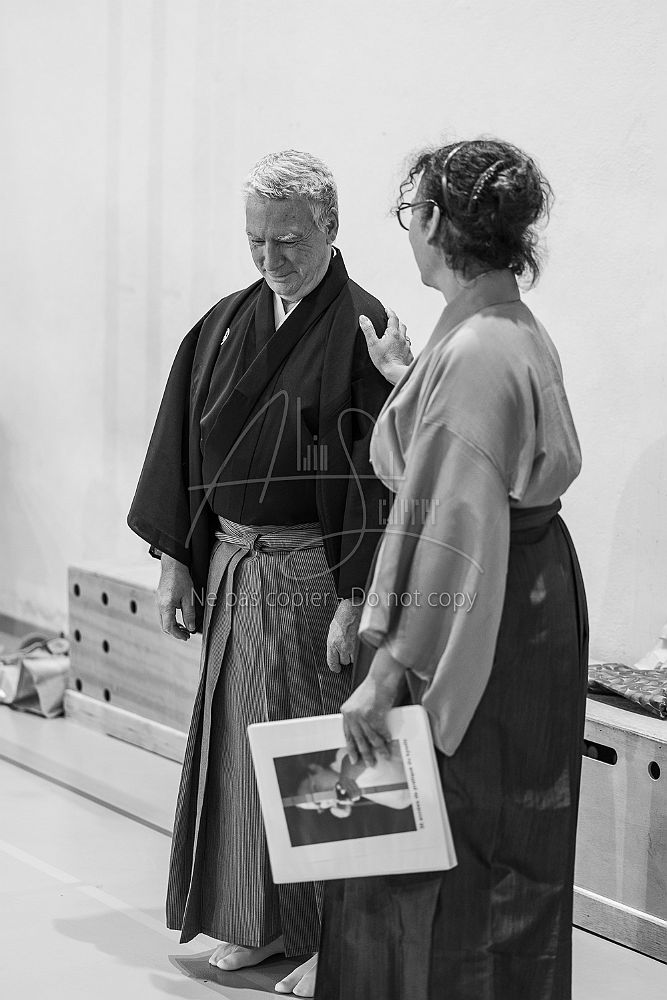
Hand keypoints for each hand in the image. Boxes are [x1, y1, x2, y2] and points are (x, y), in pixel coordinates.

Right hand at [156, 554, 195, 640]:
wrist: (173, 565)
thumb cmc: (181, 578)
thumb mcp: (189, 598)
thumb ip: (189, 614)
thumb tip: (191, 628)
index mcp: (166, 606)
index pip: (169, 627)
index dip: (178, 634)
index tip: (186, 637)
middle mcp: (159, 605)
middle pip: (164, 625)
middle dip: (175, 632)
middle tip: (187, 634)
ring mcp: (158, 602)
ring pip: (163, 620)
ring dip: (173, 626)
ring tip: (184, 628)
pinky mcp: (159, 599)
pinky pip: (163, 613)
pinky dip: (170, 619)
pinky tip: (178, 618)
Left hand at [326, 598, 362, 672]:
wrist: (353, 608)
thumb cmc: (342, 616)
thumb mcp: (332, 630)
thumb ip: (333, 643)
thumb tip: (335, 653)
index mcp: (332, 643)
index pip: (332, 662)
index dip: (334, 667)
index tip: (337, 669)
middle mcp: (342, 647)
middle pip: (344, 661)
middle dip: (345, 657)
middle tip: (346, 649)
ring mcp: (353, 646)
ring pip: (353, 659)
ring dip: (353, 654)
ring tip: (353, 644)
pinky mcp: (362, 644)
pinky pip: (360, 654)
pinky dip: (360, 651)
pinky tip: (359, 643)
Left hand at [341, 648, 404, 765]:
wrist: (381, 677)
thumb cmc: (373, 687)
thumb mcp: (360, 702)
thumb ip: (360, 715)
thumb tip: (366, 731)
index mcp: (346, 712)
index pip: (347, 734)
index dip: (351, 748)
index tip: (355, 758)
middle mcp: (351, 715)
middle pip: (358, 740)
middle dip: (365, 753)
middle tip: (370, 763)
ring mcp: (362, 716)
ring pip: (371, 739)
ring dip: (379, 749)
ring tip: (384, 757)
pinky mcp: (373, 715)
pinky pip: (381, 732)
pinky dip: (386, 738)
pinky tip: (389, 743)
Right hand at [359, 308, 413, 384]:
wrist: (395, 373)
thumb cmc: (383, 359)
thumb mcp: (372, 344)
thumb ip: (368, 330)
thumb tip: (363, 318)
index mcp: (393, 333)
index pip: (393, 318)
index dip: (390, 312)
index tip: (387, 309)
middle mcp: (402, 338)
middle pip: (401, 325)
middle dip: (396, 321)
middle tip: (391, 320)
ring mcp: (406, 346)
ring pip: (405, 335)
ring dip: (401, 332)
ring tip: (395, 334)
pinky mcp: (408, 355)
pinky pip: (407, 346)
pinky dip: (403, 344)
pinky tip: (400, 348)